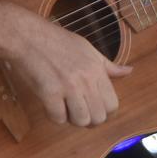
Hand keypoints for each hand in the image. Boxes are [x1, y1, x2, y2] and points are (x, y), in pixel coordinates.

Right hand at [7, 15, 132, 126]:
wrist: (27, 36)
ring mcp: (67, 87)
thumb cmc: (57, 41)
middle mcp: (86, 80)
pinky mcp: (48, 93)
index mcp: (97, 70)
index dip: (105, 112)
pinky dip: (55, 116)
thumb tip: (129, 71)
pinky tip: (51, 105)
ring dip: (72, 119)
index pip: (113, 104)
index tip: (94, 109)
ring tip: (65, 108)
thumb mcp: (88, 49)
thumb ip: (108, 66)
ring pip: (80, 121)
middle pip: (98, 117)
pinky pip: (58, 118)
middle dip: (89, 120)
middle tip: (78, 112)